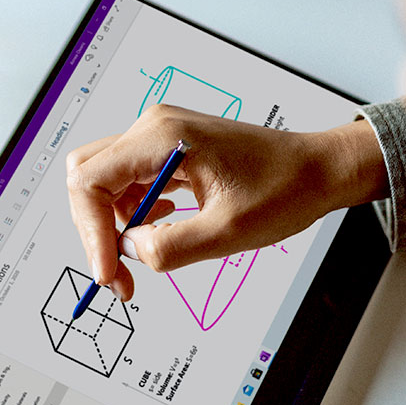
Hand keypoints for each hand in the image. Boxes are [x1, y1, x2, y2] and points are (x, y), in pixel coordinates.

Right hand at [66, 104, 388, 300]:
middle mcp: (154, 130)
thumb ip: (171, 247)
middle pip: (88, 179)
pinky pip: (130, 185)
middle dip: (95, 231)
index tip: (109, 272)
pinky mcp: (169, 153)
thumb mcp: (228, 232)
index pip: (91, 182)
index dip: (91, 233)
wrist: (317, 171)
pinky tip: (159, 231)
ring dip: (114, 227)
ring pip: (105, 185)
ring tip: (143, 258)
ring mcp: (160, 138)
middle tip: (118, 274)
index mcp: (164, 138)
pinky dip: (133, 215)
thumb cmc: (285, 189)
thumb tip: (130, 252)